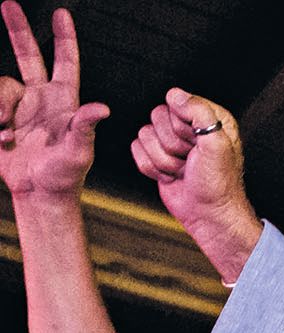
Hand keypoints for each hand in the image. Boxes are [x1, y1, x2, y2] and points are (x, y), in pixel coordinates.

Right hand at [0, 3, 106, 201]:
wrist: (39, 192)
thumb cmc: (65, 175)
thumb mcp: (79, 153)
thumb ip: (85, 128)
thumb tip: (103, 108)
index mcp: (63, 100)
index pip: (65, 62)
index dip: (63, 38)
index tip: (61, 14)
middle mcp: (40, 97)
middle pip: (27, 54)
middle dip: (18, 29)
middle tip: (8, 3)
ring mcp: (18, 105)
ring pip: (1, 84)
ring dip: (0, 106)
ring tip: (6, 133)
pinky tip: (2, 139)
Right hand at [130, 89, 256, 275]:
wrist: (208, 214)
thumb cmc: (218, 184)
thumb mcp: (218, 144)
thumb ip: (200, 112)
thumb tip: (175, 94)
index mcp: (210, 117)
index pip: (177, 103)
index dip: (184, 126)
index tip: (199, 143)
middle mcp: (190, 126)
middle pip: (156, 117)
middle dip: (172, 145)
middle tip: (190, 159)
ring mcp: (171, 142)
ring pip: (144, 134)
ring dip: (163, 159)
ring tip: (183, 170)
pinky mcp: (156, 156)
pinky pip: (136, 150)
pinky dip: (151, 168)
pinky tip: (171, 175)